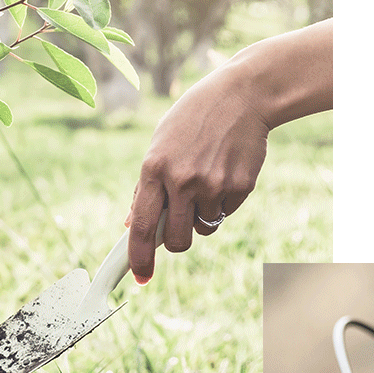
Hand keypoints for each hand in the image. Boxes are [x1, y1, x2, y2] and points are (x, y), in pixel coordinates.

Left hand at [124, 63, 268, 283]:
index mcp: (155, 168)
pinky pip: (226, 212)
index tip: (140, 277)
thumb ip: (145, 186)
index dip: (139, 258)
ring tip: (207, 179)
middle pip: (177, 241)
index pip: (142, 226)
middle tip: (181, 223)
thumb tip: (132, 224)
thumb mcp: (160, 145)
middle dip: (177, 241)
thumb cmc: (193, 120)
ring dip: (203, 215)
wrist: (242, 96)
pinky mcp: (239, 187)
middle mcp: (182, 180)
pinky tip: (224, 171)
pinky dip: (223, 201)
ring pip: (204, 228)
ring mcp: (213, 185)